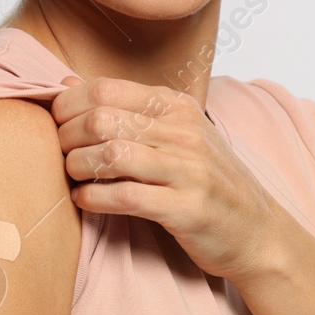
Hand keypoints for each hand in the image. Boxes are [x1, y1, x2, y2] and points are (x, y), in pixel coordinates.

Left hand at [49, 74, 287, 284]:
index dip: (69, 104)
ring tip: (73, 177)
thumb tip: (67, 81)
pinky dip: (94, 198)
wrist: (257, 233)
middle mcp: (185, 133)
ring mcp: (189, 171)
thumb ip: (124, 108)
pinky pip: (126, 197)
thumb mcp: (175, 134)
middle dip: (67, 136)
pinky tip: (85, 200)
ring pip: (111, 154)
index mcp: (179, 108)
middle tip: (59, 153)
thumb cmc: (208, 182)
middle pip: (103, 119)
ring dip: (78, 166)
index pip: (107, 89)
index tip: (56, 123)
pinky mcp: (187, 209)